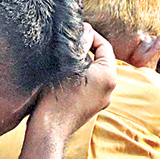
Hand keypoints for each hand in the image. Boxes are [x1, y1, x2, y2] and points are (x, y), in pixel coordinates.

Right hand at [28, 24, 115, 142]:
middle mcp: (110, 89)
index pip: (105, 46)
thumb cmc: (56, 98)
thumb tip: (86, 29)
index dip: (90, 34)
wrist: (49, 130)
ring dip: (81, 63)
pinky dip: (80, 76)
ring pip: (94, 72)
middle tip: (68, 42)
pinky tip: (63, 74)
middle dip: (85, 49)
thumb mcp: (67, 65)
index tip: (76, 29)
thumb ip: (80, 45)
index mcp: (109, 76)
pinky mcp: (92, 107)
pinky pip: (90, 84)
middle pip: (100, 59)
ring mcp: (102, 100)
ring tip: (63, 57)